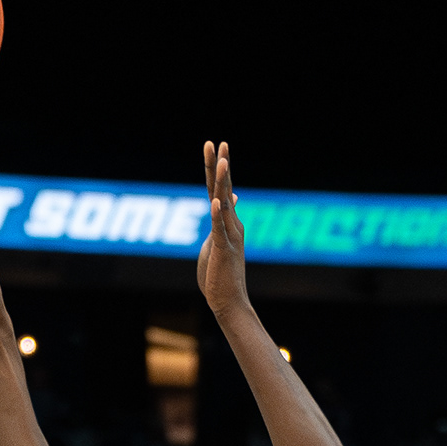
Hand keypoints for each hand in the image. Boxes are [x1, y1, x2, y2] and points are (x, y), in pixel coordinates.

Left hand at [196, 141, 248, 320]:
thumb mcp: (218, 241)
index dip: (216, 168)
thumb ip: (220, 220)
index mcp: (228, 222)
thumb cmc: (220, 275)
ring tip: (222, 162)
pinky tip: (217, 200)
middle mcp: (232, 225)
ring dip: (222, 182)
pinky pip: (219, 229)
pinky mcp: (223, 249)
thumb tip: (225, 199)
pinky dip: (217, 214)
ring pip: (224, 204)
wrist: (229, 302)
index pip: (219, 189)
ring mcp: (229, 236)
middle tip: (219, 143)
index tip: (214, 145)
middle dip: (220, 165)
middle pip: (223, 189)